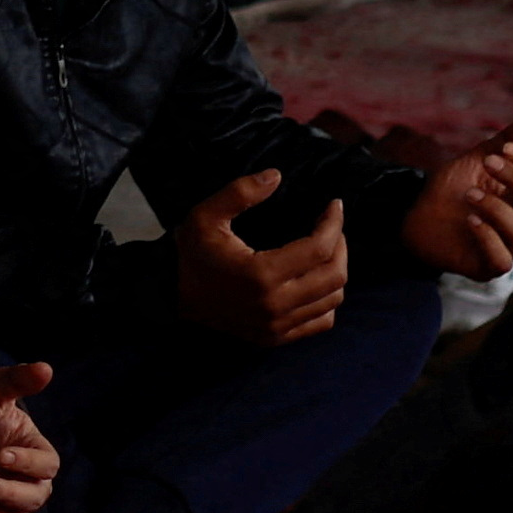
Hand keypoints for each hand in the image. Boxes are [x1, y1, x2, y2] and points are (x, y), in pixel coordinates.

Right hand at [175, 171, 348, 346]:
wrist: (171, 294)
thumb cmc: (191, 252)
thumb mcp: (205, 216)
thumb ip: (239, 193)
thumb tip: (277, 175)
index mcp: (260, 275)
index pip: (319, 248)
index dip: (333, 223)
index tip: (334, 206)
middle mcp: (273, 306)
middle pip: (334, 275)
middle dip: (341, 245)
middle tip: (332, 226)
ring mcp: (277, 326)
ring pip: (333, 299)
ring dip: (337, 271)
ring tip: (327, 249)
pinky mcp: (276, 337)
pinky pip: (321, 322)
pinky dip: (328, 300)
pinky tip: (317, 279)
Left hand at [402, 116, 512, 278]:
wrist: (415, 212)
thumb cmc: (454, 187)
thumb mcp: (479, 158)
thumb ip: (507, 142)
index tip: (504, 148)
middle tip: (487, 163)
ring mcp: (508, 247)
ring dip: (498, 208)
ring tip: (470, 194)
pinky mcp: (486, 267)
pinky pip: (501, 260)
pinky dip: (488, 238)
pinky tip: (470, 220)